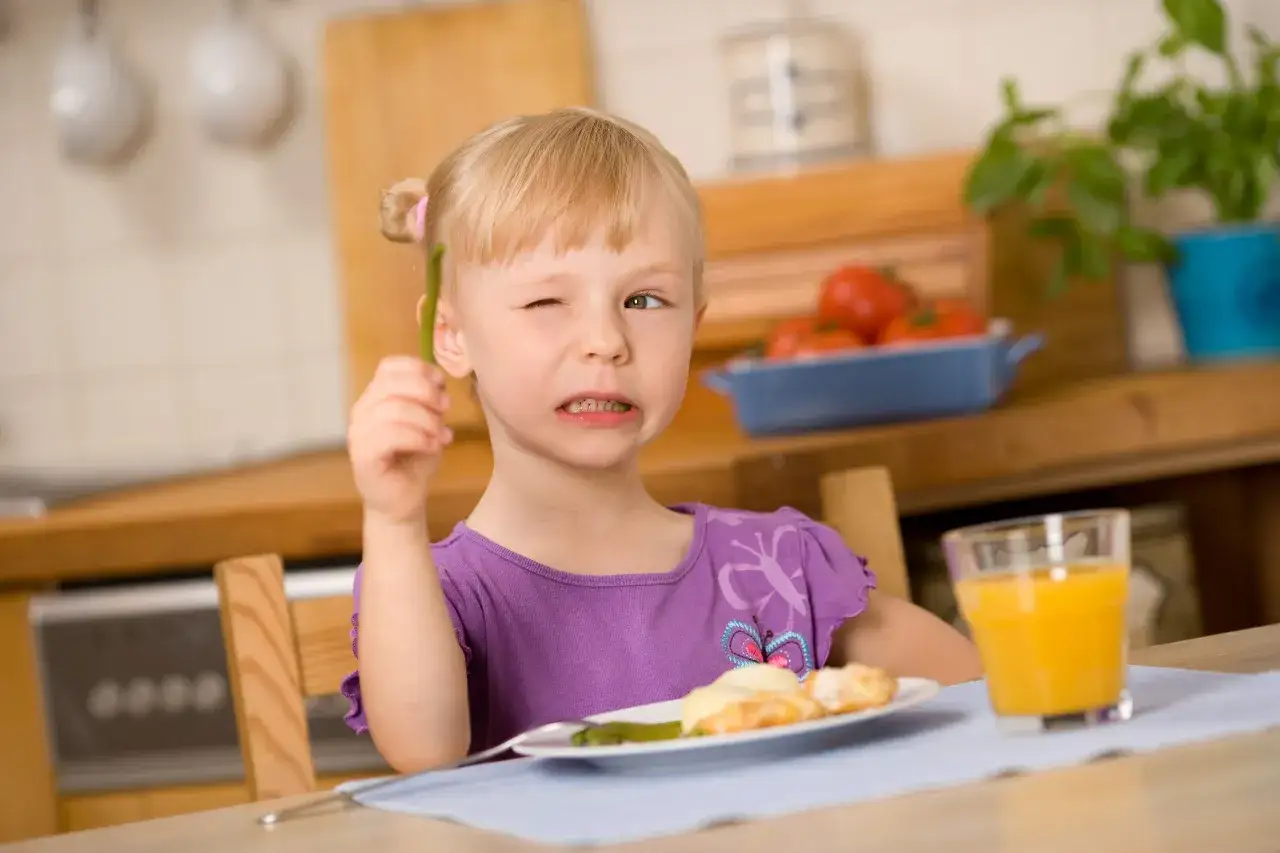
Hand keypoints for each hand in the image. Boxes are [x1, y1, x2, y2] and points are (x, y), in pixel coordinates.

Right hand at [348, 356, 453, 523]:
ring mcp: (358, 433)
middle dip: (426, 392)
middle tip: (446, 409)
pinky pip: (391, 435)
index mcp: (375, 397)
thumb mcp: (429, 422)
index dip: (419, 369)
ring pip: (394, 409)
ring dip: (427, 419)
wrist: (403, 501)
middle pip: (392, 383)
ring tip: (442, 435)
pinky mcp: (362, 456)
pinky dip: (419, 438)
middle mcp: (362, 411)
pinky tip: (433, 446)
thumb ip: (430, 400)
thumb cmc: (415, 460)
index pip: (389, 366)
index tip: (442, 385)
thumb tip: (440, 383)